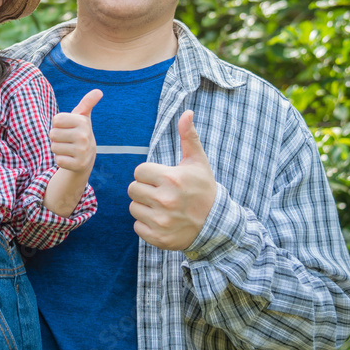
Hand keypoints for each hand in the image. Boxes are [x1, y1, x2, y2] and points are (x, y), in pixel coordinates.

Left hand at [49, 89, 102, 172]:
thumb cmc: (79, 132)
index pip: (56, 120)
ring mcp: (82, 151)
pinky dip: (61, 160)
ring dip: (58, 149)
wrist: (87, 156)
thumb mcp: (82, 116)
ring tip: (69, 148)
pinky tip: (70, 158)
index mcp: (82, 122)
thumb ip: (87, 103)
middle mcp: (84, 136)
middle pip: (53, 134)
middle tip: (67, 139)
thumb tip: (99, 91)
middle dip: (57, 137)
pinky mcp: (78, 165)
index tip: (67, 127)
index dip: (58, 124)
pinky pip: (58, 160)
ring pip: (54, 147)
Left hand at [127, 110, 215, 250]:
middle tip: (160, 193)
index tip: (162, 179)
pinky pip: (137, 226)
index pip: (139, 171)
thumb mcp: (198, 162)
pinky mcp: (158, 238)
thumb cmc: (204, 189)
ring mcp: (162, 221)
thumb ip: (189, 136)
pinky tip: (161, 220)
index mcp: (171, 179)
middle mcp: (165, 200)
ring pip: (133, 207)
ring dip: (143, 206)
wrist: (217, 224)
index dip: (148, 174)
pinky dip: (146, 224)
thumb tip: (187, 112)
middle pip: (132, 189)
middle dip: (144, 189)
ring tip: (161, 207)